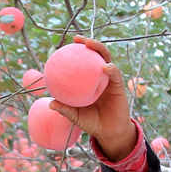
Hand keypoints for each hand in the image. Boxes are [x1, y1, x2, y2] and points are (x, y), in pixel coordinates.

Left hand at [48, 37, 136, 158]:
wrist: (109, 133)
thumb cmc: (92, 123)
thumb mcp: (76, 116)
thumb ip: (65, 109)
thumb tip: (51, 102)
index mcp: (89, 81)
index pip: (83, 62)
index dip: (75, 52)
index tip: (64, 46)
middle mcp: (99, 77)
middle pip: (95, 55)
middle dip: (88, 42)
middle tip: (77, 39)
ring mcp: (109, 80)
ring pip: (106, 59)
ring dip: (99, 48)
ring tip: (90, 44)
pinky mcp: (119, 86)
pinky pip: (115, 74)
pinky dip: (111, 69)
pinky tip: (105, 67)